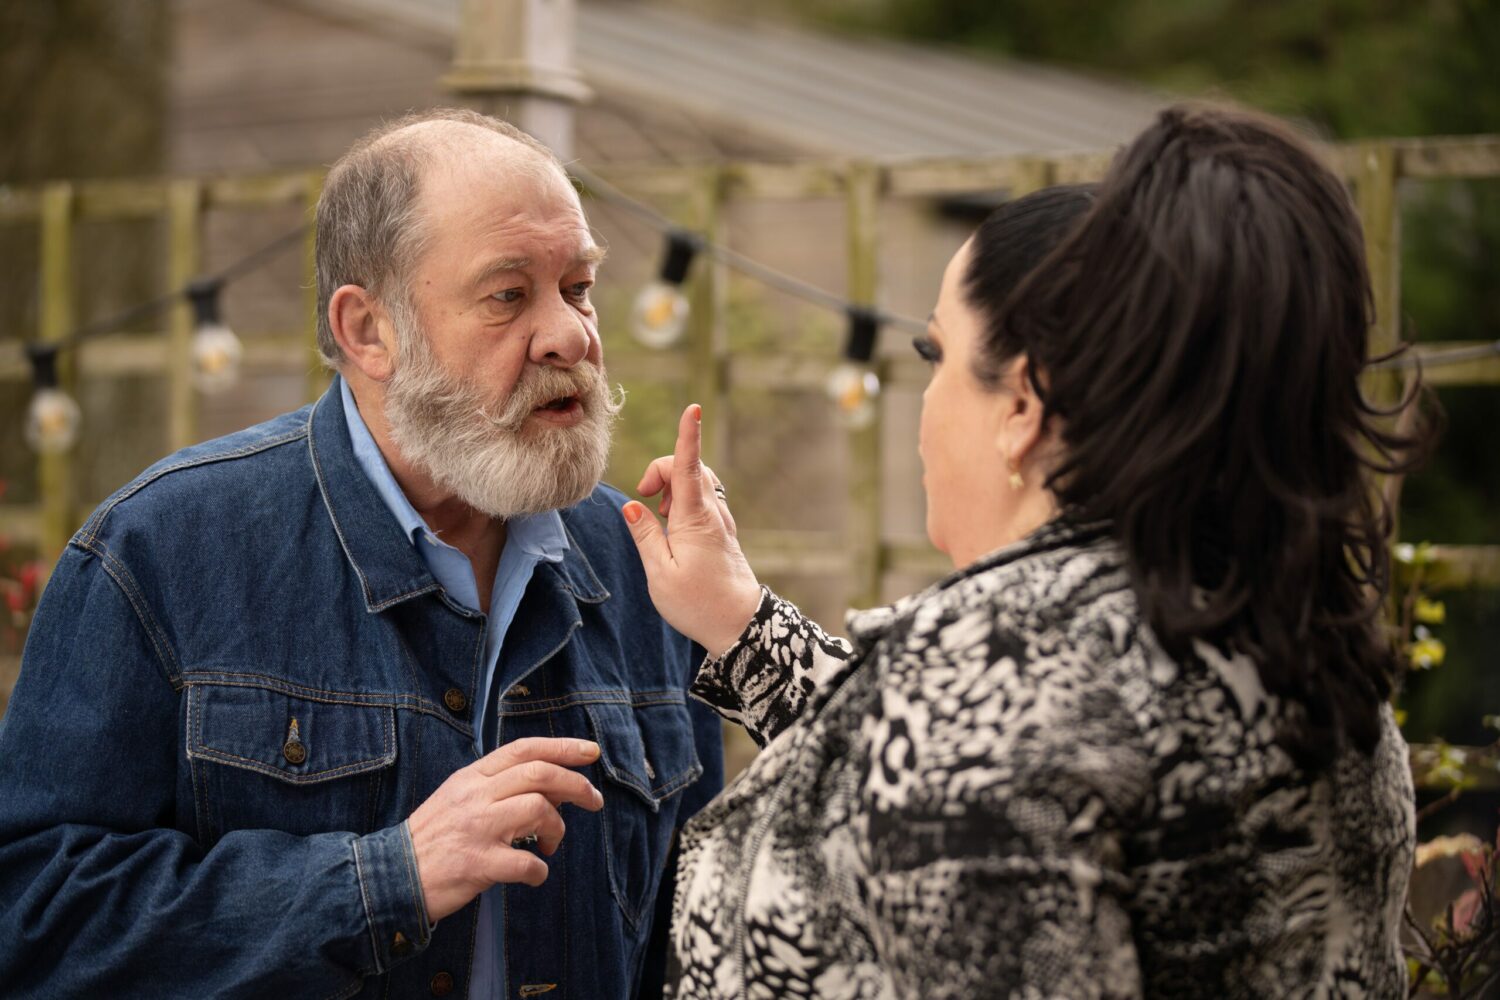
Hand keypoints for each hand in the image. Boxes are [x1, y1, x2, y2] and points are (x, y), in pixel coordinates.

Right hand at [408, 737, 603, 921]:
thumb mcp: (461, 799)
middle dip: (576, 785)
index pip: (523, 749)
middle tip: (594, 802)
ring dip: (557, 828)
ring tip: (551, 845)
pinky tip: (533, 874)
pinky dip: (539, 870)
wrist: (391, 877)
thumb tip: (557, 787)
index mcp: (472, 777)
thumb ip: (502, 787)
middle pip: (539, 774)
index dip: (562, 747)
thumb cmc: (434, 839)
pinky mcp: (476, 863)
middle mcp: (475, 796)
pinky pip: (526, 862)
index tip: (591, 751)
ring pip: (538, 809)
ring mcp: (476, 828)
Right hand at [621, 404, 762, 657]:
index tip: (693, 409)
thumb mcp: (660, 573)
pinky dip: (684, 500)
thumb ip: (645, 535)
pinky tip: (674, 528)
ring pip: (697, 481)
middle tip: (644, 502)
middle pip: (688, 468)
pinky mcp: (722, 530)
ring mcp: (721, 520)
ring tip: (660, 520)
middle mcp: (713, 513)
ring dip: (672, 487)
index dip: (689, 435)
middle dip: (661, 471)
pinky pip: (703, 498)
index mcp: (695, 519)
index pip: (688, 467)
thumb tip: (631, 504)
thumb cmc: (697, 604)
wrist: (740, 625)